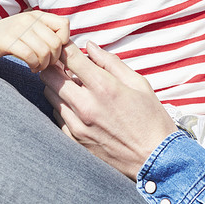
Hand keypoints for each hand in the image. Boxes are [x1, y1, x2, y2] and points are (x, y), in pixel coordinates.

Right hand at [0, 10, 69, 71]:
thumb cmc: (7, 39)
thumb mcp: (28, 32)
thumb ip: (46, 35)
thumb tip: (69, 50)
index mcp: (37, 15)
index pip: (64, 24)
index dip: (65, 41)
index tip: (55, 52)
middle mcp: (29, 19)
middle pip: (57, 42)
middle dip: (54, 59)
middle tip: (46, 65)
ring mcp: (18, 29)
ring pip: (45, 51)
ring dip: (44, 65)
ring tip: (37, 67)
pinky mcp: (7, 41)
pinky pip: (30, 56)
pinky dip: (33, 66)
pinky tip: (30, 68)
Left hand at [40, 41, 176, 178]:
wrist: (155, 159)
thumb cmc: (151, 118)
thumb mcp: (138, 83)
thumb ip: (111, 62)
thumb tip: (90, 46)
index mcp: (104, 87)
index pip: (70, 58)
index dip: (65, 47)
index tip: (66, 44)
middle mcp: (86, 106)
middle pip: (50, 75)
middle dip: (55, 64)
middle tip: (64, 63)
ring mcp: (77, 125)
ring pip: (50, 94)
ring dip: (57, 84)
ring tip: (73, 84)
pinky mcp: (74, 141)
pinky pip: (56, 115)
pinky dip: (62, 105)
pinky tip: (76, 105)